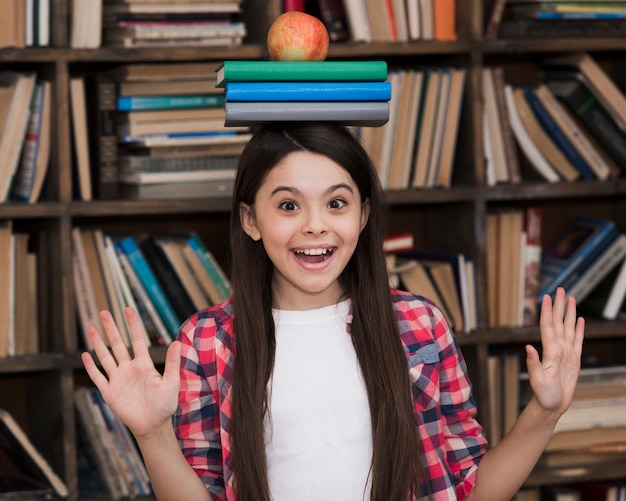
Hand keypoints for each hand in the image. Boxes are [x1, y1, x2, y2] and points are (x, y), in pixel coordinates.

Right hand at [81, 307, 180, 437]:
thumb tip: (178, 342)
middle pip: (117, 344)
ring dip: (98, 343)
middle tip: (104, 312)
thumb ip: (173, 362)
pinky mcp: (110, 392)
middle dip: (111, 328)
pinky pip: (98, 377)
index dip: (132, 325)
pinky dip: (91, 367)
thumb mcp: (171, 382)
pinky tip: (85, 355)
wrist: (153, 425)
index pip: (137, 340)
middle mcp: (129, 368)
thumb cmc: (165, 404)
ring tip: (91, 327)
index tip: (128, 309)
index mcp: (144, 364)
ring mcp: (118, 379)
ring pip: (105, 357)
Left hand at [526, 287, 584, 416]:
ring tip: (570, 297)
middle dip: (559, 305)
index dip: (548, 311)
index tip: (546, 296)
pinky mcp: (574, 360)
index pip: (548, 326)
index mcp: (549, 351)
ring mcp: (566, 353)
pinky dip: (579, 329)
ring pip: (569, 327)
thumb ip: (533, 364)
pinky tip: (579, 319)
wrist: (551, 406)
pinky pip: (578, 341)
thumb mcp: (536, 381)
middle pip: (559, 322)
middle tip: (560, 289)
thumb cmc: (542, 395)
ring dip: (569, 312)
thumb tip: (528, 347)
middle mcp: (557, 348)